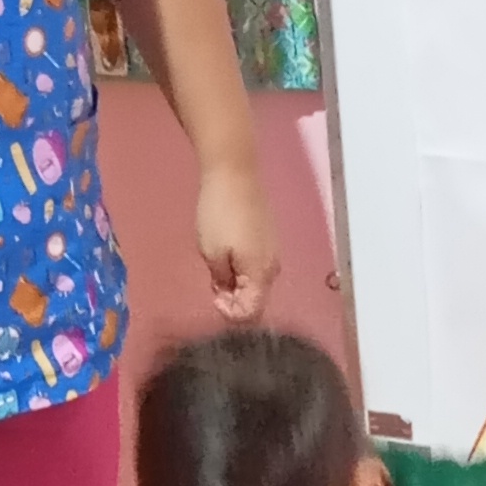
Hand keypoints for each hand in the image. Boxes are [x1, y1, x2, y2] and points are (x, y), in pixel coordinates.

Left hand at [195, 160, 277, 321]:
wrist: (234, 172)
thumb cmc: (220, 214)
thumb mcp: (212, 253)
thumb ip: (222, 280)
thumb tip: (228, 292)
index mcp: (261, 274)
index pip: (251, 313)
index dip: (230, 313)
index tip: (213, 295)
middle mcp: (273, 267)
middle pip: (255, 299)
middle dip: (233, 298)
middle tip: (212, 282)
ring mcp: (273, 251)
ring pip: (255, 282)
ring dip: (235, 282)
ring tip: (216, 264)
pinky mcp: (268, 238)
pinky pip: (256, 265)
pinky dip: (241, 268)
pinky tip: (225, 252)